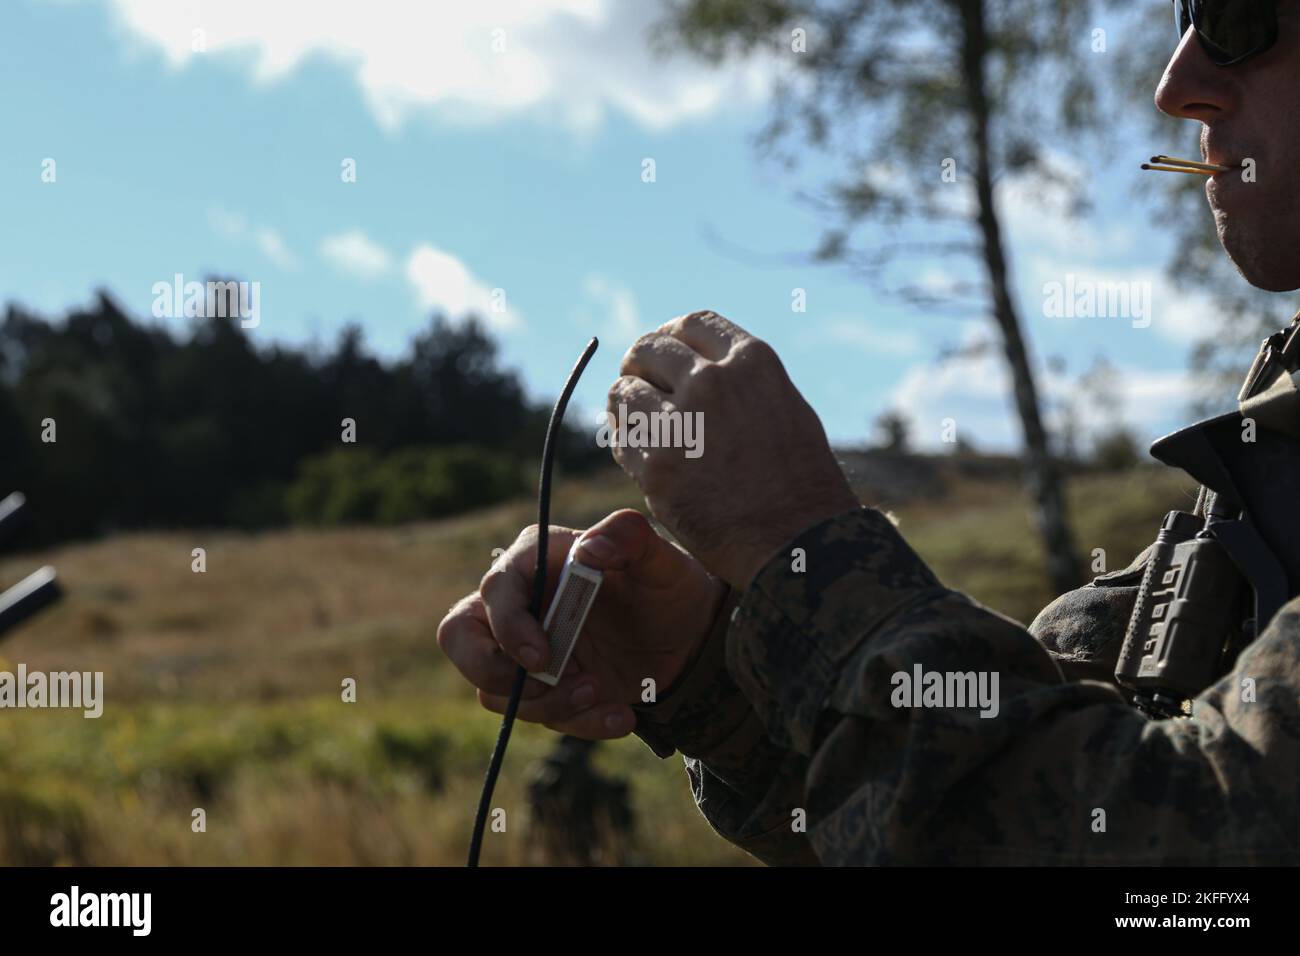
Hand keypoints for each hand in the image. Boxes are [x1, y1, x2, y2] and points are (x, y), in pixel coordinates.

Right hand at [436, 509, 725, 738]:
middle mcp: (518, 603)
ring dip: (545, 703)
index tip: (542, 657)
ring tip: (600, 694)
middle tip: (545, 682)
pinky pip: (536, 715)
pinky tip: (621, 714)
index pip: (494, 590)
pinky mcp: (541, 688)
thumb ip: (629, 536)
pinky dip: (577, 723)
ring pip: (493, 689)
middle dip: (489, 671)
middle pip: (458, 636)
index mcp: (535, 559)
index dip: (508, 625)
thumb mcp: (661, 558)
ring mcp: (523, 650)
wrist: (689, 641)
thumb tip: (590, 549)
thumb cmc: (667, 586)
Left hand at [609, 310, 858, 589]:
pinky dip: (627, 443)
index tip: (662, 354)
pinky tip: (640, 453)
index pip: (692, 325)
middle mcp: (714, 383)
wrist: (799, 541)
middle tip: (636, 383)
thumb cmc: (801, 481)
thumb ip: (742, 380)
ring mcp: (682, 424)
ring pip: (624, 392)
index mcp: (751, 362)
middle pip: (649, 350)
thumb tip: (698, 365)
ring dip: (624, 404)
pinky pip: (623, 441)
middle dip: (637, 365)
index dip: (669, 337)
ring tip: (634, 420)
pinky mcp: (658, 469)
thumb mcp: (786, 407)